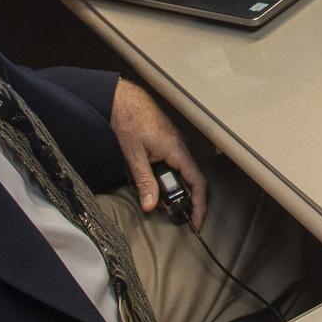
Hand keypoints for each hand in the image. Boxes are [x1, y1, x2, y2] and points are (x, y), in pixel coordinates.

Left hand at [109, 79, 207, 228]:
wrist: (122, 99)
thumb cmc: (129, 120)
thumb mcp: (134, 155)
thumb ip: (144, 182)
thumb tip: (150, 205)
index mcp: (177, 150)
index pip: (197, 182)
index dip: (199, 204)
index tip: (196, 221)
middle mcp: (180, 146)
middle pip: (191, 179)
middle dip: (185, 199)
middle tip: (176, 215)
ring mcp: (175, 142)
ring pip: (183, 171)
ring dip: (175, 187)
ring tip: (162, 200)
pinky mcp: (167, 140)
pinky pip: (175, 162)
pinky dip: (170, 176)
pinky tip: (156, 181)